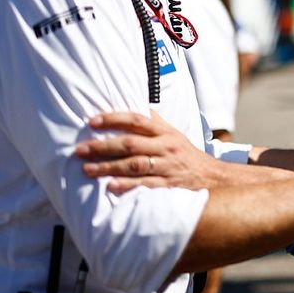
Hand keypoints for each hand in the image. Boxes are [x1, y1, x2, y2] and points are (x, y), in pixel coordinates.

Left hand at [76, 111, 222, 193]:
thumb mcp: (174, 135)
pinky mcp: (168, 186)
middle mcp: (166, 148)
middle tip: (80, 150)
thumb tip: (136, 105)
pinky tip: (110, 187)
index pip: (137, 120)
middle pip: (131, 144)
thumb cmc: (187, 156)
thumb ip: (155, 123)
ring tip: (87, 169)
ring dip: (108, 167)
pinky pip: (145, 185)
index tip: (92, 122)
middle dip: (103, 146)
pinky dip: (127, 186)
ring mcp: (167, 167)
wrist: (213, 178)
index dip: (114, 119)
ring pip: (134, 165)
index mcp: (165, 133)